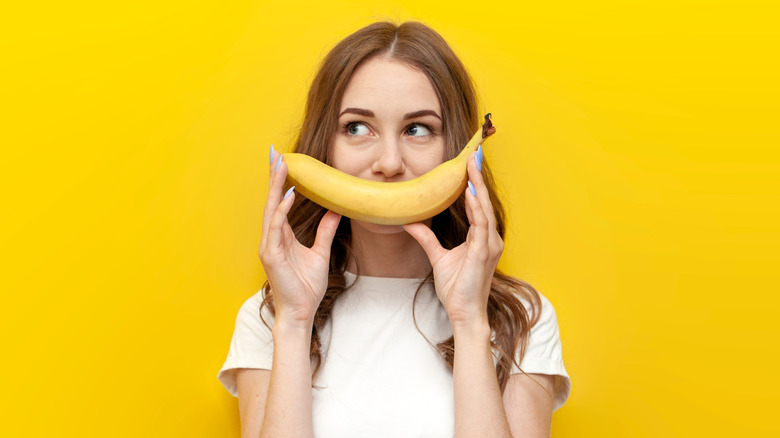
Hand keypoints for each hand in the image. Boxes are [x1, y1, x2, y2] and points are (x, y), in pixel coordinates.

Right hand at [259, 148, 341, 327]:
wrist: (302, 311)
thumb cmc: (307, 287)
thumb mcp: (321, 252)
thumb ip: (325, 231)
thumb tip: (334, 211)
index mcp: (282, 236)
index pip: (280, 202)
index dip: (281, 182)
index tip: (282, 161)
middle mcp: (272, 237)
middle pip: (272, 200)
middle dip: (274, 177)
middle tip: (274, 153)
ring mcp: (269, 246)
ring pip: (271, 209)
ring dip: (276, 187)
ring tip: (281, 166)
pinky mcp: (272, 256)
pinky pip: (276, 228)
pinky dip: (282, 211)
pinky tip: (289, 196)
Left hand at [402, 150, 502, 328]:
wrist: (464, 312)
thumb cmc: (456, 288)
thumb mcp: (438, 257)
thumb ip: (426, 237)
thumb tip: (408, 221)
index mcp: (481, 237)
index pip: (478, 204)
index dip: (474, 183)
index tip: (469, 162)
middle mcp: (490, 238)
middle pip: (483, 201)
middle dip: (478, 177)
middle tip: (472, 154)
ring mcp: (489, 246)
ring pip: (484, 209)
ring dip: (477, 187)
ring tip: (471, 166)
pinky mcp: (484, 253)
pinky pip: (481, 226)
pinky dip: (476, 209)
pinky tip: (470, 194)